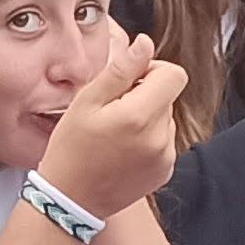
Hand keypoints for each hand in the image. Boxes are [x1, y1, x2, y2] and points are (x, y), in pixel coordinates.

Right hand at [31, 34, 190, 220]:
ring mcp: (165, 157)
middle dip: (145, 95)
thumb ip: (120, 70)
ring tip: (115, 134)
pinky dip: (148, 140)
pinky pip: (164, 141)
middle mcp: (160, 138)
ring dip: (146, 118)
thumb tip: (145, 43)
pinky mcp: (164, 172)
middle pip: (168, 96)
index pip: (174, 74)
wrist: (70, 201)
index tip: (129, 82)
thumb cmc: (71, 149)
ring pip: (166, 118)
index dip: (152, 70)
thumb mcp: (86, 102)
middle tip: (112, 112)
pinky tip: (122, 150)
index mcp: (141, 116)